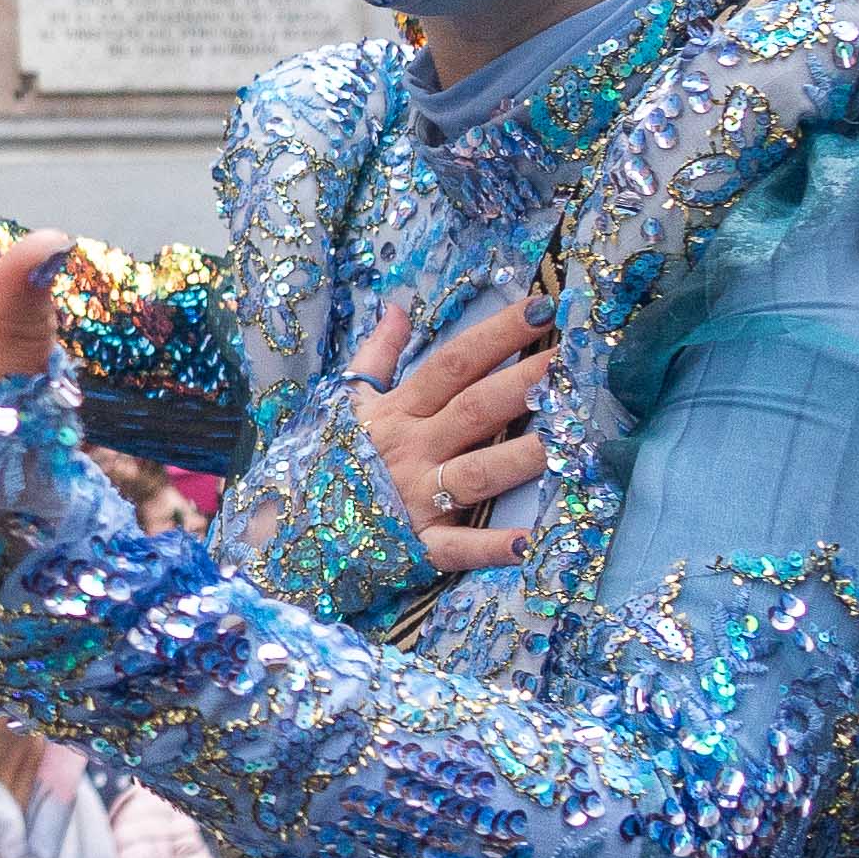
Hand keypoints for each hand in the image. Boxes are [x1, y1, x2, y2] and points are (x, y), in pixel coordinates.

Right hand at [348, 296, 555, 574]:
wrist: (288, 529)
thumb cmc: (327, 461)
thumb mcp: (346, 404)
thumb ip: (376, 357)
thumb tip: (398, 309)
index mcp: (397, 413)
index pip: (453, 364)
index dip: (495, 335)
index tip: (540, 309)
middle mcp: (413, 450)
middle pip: (475, 410)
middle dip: (522, 382)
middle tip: (569, 361)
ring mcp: (418, 498)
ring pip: (477, 473)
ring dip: (521, 458)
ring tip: (568, 442)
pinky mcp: (419, 545)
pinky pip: (459, 547)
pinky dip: (492, 548)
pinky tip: (531, 543)